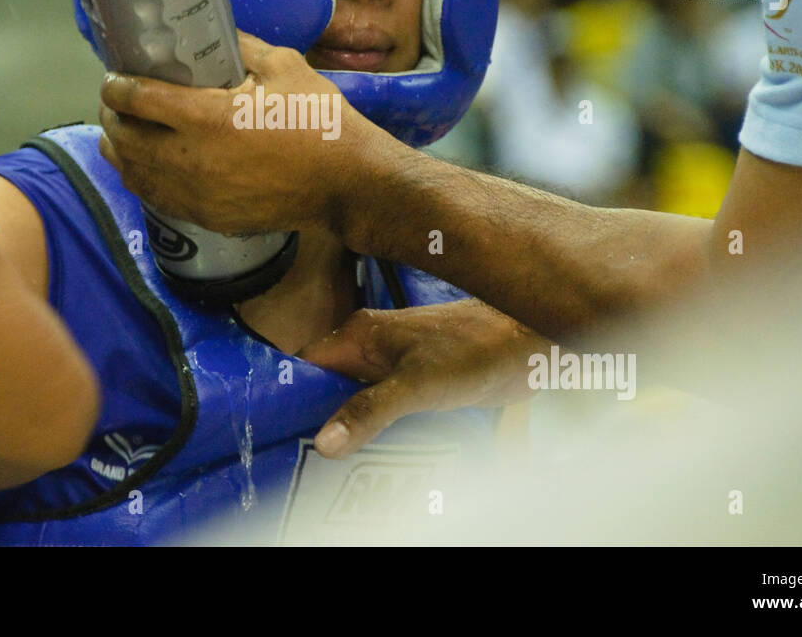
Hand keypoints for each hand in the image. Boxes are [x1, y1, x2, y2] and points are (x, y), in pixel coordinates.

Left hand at [98, 31, 389, 236]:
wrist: (344, 184)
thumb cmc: (319, 121)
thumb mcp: (284, 67)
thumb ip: (242, 47)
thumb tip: (215, 33)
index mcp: (206, 117)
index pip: (136, 99)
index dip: (115, 85)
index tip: (115, 76)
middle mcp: (190, 159)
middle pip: (123, 138)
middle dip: (112, 116)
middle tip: (116, 101)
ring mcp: (194, 194)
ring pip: (131, 173)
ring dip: (119, 149)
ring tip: (121, 132)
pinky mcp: (204, 216)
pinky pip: (154, 197)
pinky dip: (141, 178)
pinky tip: (146, 165)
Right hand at [297, 298, 550, 457]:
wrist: (528, 342)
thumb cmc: (476, 349)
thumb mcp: (417, 384)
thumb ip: (369, 410)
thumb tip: (324, 441)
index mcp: (360, 334)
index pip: (305, 365)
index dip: (287, 396)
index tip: (273, 431)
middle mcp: (371, 348)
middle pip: (325, 387)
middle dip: (314, 419)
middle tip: (299, 459)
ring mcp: (393, 366)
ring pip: (353, 400)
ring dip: (345, 428)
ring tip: (328, 467)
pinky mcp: (415, 384)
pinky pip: (381, 410)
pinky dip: (373, 431)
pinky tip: (369, 456)